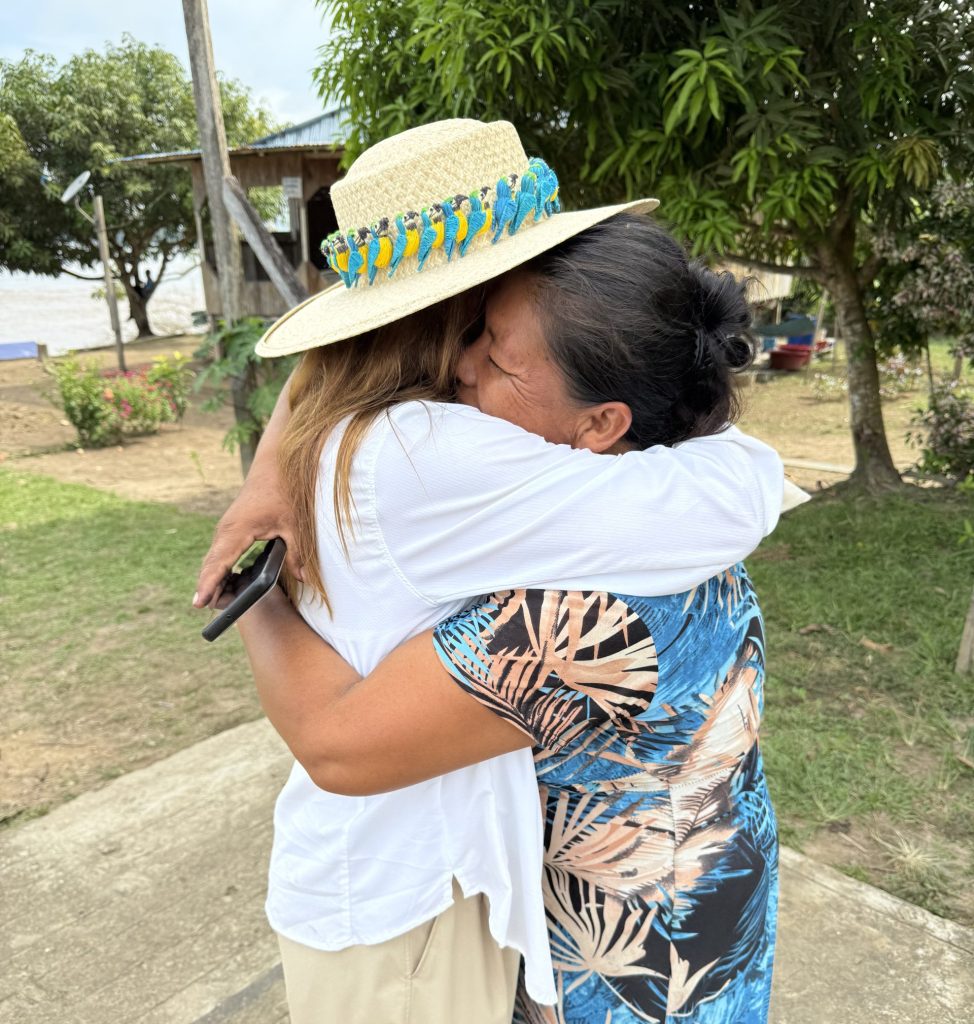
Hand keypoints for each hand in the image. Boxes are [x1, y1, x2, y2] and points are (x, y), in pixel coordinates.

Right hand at [194, 472, 299, 608]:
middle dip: (208, 588)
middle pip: (210, 565)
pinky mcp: (230, 529)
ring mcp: (225, 529)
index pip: (219, 562)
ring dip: (211, 580)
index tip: (199, 603)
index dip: (209, 584)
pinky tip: (223, 583)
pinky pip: (219, 553)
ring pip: (212, 560)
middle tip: (209, 611)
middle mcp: (225, 530)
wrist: (274, 467)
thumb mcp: (294, 524)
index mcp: (238, 529)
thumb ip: (297, 553)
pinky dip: (218, 569)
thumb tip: (305, 579)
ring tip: (214, 603)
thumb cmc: (283, 493)